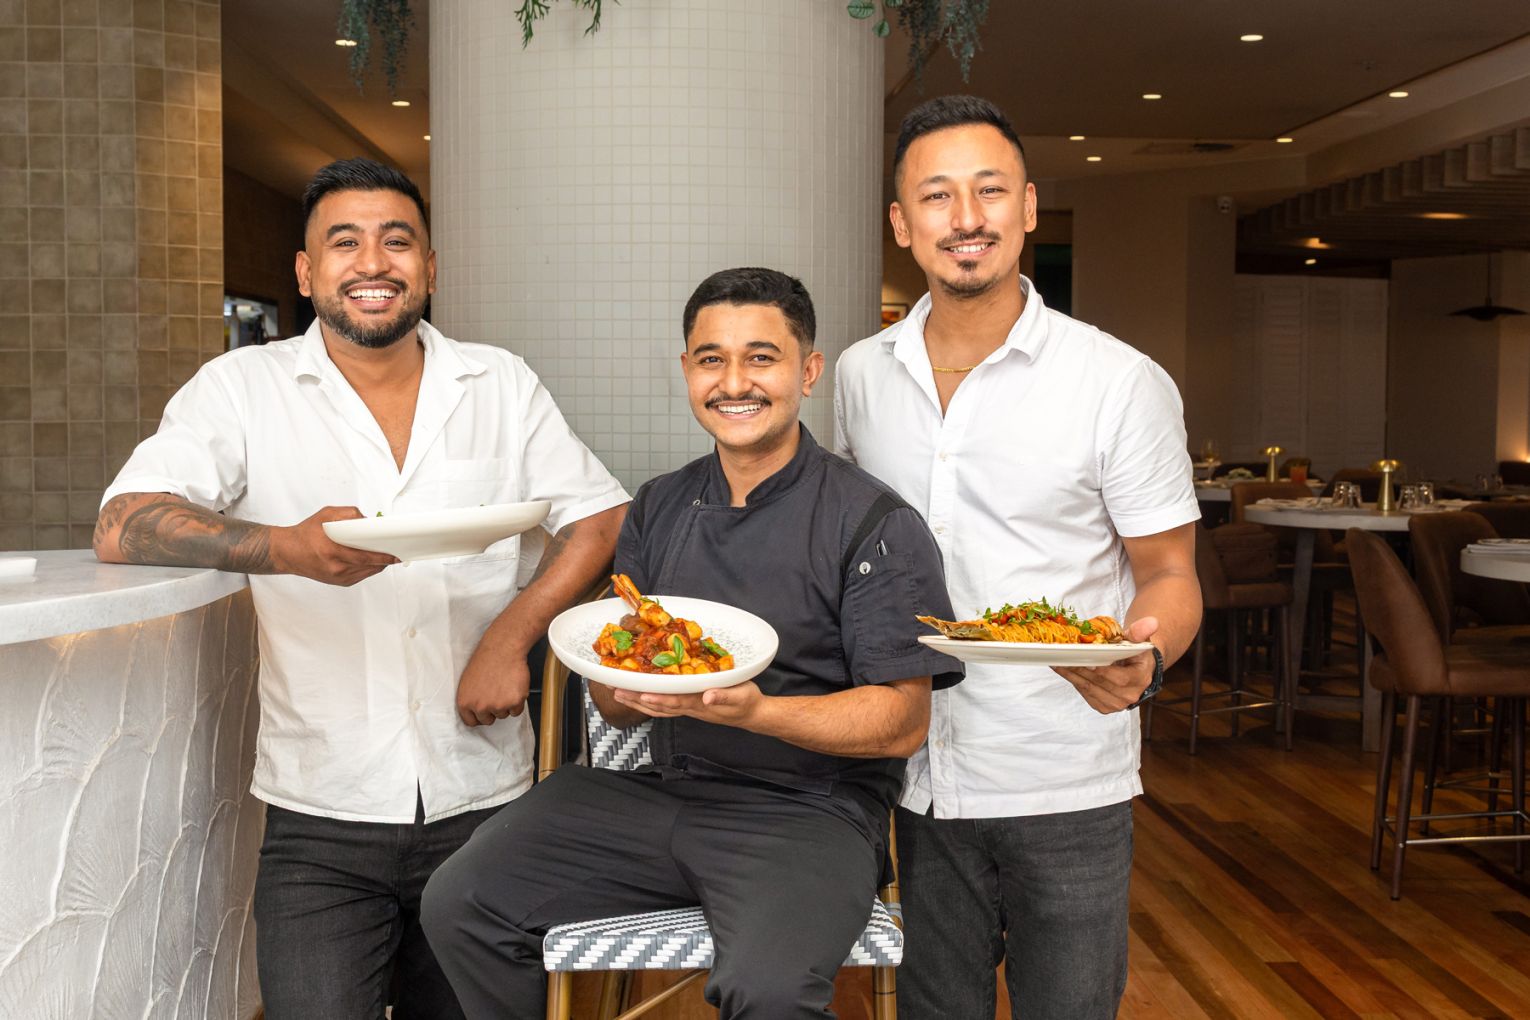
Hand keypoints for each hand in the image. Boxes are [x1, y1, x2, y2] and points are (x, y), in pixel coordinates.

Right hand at [271, 506, 397, 585]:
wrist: (287, 552)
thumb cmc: (306, 532)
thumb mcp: (326, 514)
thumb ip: (349, 514)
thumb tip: (370, 521)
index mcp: (332, 549)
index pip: (365, 556)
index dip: (383, 556)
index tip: (395, 552)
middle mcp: (335, 566)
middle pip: (369, 565)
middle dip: (385, 560)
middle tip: (397, 554)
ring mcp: (337, 577)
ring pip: (367, 572)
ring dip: (378, 564)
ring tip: (388, 555)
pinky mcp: (338, 582)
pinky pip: (360, 576)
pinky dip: (368, 568)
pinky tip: (373, 560)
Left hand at [456, 647, 530, 726]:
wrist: (502, 648)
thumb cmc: (485, 660)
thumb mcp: (467, 682)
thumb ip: (470, 700)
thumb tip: (474, 711)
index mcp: (465, 702)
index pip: (471, 722)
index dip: (478, 716)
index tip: (484, 712)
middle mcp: (480, 707)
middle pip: (488, 721)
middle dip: (492, 711)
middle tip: (496, 694)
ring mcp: (498, 706)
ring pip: (503, 715)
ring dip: (506, 705)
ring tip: (504, 686)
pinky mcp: (514, 702)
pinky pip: (517, 711)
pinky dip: (518, 702)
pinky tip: (513, 687)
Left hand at [611, 681, 764, 728]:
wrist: (752, 714)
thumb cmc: (747, 702)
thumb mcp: (741, 696)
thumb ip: (724, 695)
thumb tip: (708, 695)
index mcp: (701, 704)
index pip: (676, 702)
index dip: (658, 699)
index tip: (642, 694)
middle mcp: (690, 708)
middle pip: (659, 706)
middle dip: (637, 700)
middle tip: (617, 691)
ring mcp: (688, 709)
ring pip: (658, 708)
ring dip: (637, 702)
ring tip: (619, 694)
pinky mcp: (689, 705)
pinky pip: (664, 706)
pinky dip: (649, 702)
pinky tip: (639, 697)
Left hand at [1052, 617, 1158, 713]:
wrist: (1135, 668)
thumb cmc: (1135, 652)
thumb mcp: (1139, 640)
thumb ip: (1141, 631)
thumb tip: (1152, 621)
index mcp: (1139, 679)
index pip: (1118, 678)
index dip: (1100, 670)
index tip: (1084, 659)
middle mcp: (1128, 696)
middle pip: (1098, 683)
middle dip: (1078, 669)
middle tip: (1061, 655)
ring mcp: (1115, 704)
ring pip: (1088, 688)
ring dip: (1070, 674)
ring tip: (1055, 660)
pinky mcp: (1103, 706)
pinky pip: (1084, 693)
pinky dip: (1071, 679)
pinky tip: (1060, 668)